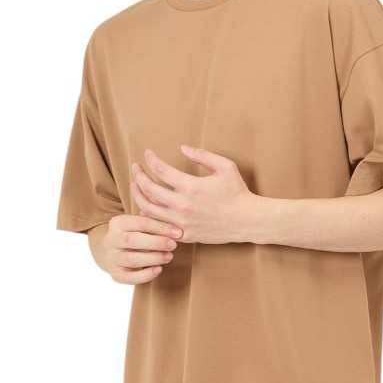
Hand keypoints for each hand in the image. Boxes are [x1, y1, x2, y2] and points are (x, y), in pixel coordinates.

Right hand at [95, 213, 181, 284]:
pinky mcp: (116, 274)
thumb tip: (176, 230)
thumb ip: (154, 224)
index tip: (177, 232)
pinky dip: (146, 274)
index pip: (140, 223)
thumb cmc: (134, 235)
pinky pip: (130, 277)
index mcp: (117, 223)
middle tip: (173, 245)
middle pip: (132, 240)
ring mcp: (112, 258)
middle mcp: (111, 240)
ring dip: (154, 258)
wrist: (112, 251)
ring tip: (169, 256)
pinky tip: (159, 269)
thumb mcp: (140, 225)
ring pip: (132, 259)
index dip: (160, 227)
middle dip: (156, 243)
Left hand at [131, 145, 257, 244]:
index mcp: (191, 187)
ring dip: (138, 195)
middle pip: (149, 189)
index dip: (151, 160)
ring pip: (149, 209)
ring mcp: (181, 222)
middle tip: (135, 167)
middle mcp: (183, 205)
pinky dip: (149, 216)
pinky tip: (146, 207)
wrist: (247, 220)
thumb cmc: (237, 192)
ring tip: (136, 185)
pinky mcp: (184, 234)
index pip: (160, 170)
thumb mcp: (225, 167)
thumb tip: (182, 148)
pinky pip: (159, 226)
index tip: (147, 154)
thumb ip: (202, 155)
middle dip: (138, 175)